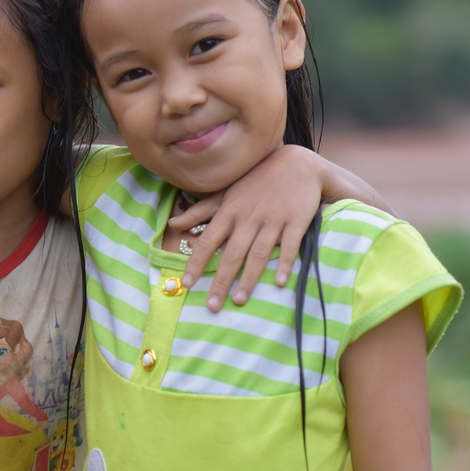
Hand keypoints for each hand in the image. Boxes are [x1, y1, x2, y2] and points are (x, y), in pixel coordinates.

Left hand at [169, 145, 323, 310]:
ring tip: (238, 300)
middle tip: (212, 306)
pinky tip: (279, 282)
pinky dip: (285, 263)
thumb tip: (172, 224)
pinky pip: (290, 246)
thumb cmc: (256, 182)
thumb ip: (200, 212)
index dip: (196, 263)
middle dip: (220, 281)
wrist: (297, 164)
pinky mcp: (296, 221)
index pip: (208, 241)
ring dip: (248, 279)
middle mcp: (248, 218)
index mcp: (229, 212)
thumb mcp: (226, 193)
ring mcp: (272, 220)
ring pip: (258, 254)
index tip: (187, 284)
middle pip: (231, 254)